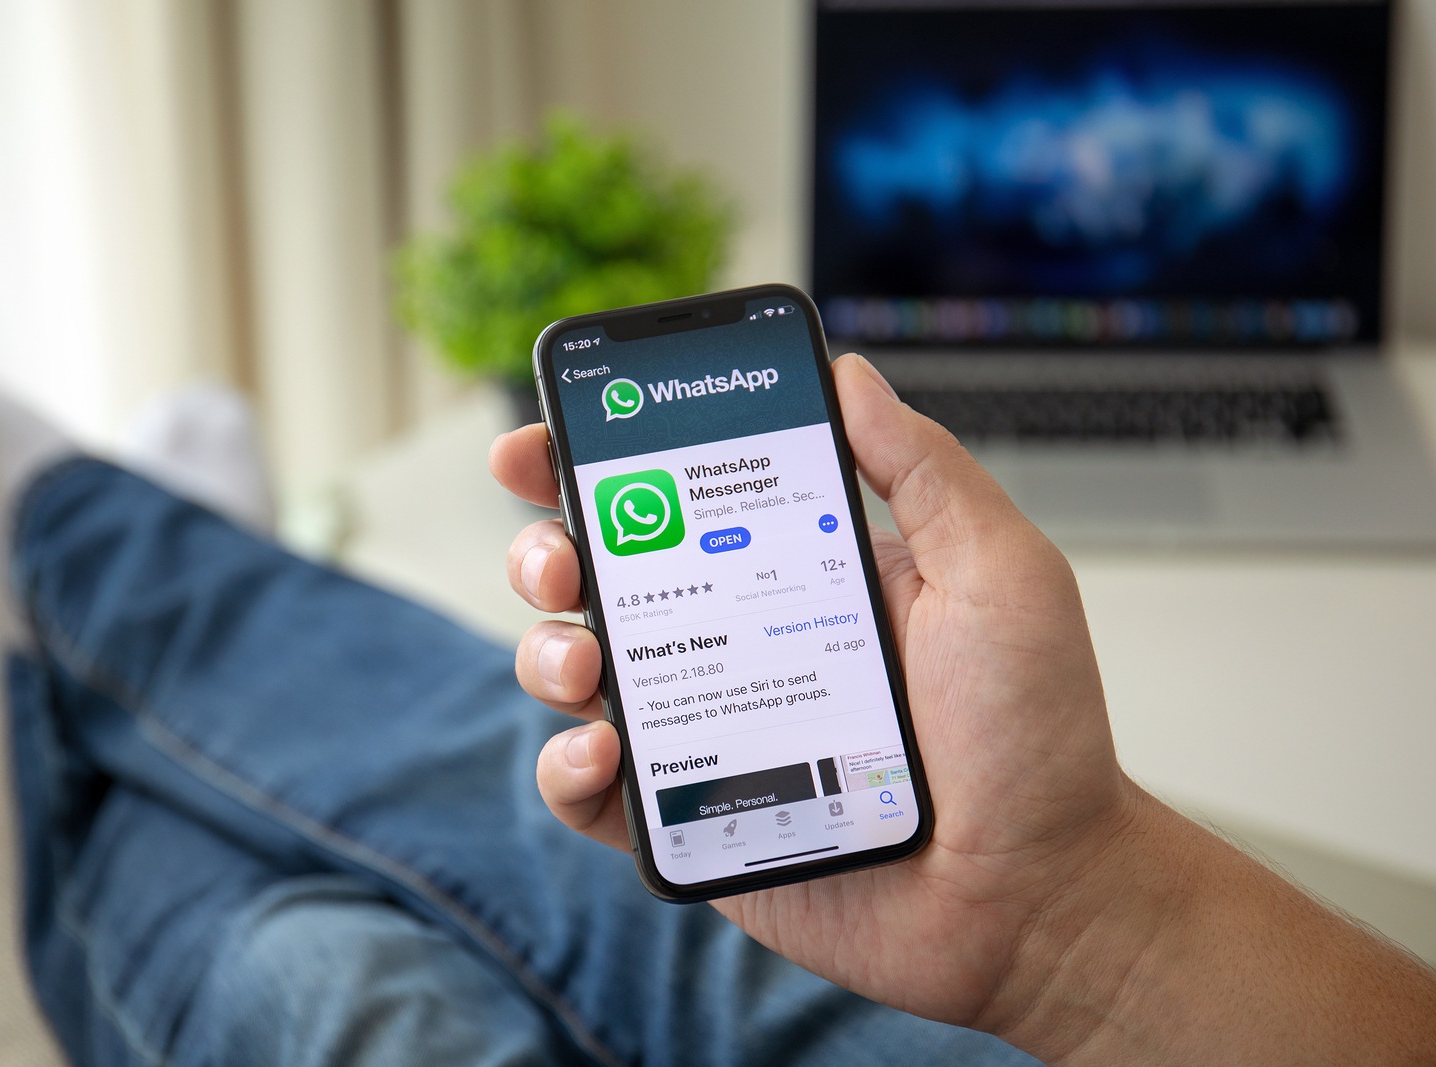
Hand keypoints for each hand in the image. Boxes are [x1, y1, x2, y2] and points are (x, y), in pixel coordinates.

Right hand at [490, 353, 1135, 1030]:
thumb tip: (848, 375)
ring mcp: (710, 730)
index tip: (539, 443)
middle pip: (603, 578)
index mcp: (794, 571)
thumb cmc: (1032, 736)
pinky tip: (603, 752)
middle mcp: (738, 642)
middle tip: (562, 558)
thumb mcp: (997, 574)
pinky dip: (567, 767)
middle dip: (548, 551)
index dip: (594, 464)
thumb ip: (923, 471)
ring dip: (548, 653)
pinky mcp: (693, 818)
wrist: (1035, 893)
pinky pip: (594, 791)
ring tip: (584, 661)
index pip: (676, 499)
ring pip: (580, 674)